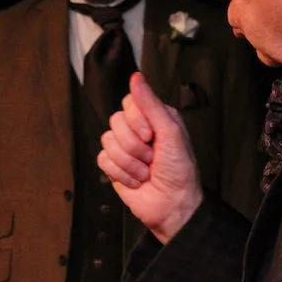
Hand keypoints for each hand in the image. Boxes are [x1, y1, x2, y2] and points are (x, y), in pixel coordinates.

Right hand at [98, 71, 203, 243]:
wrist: (173, 206)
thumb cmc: (179, 169)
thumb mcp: (170, 133)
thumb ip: (151, 104)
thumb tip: (135, 76)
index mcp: (154, 117)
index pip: (129, 102)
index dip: (136, 120)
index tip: (151, 136)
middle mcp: (138, 130)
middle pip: (115, 121)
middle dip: (134, 145)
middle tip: (151, 158)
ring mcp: (124, 149)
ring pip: (107, 141)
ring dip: (129, 163)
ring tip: (146, 172)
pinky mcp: (114, 167)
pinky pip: (102, 160)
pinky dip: (120, 173)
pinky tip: (135, 180)